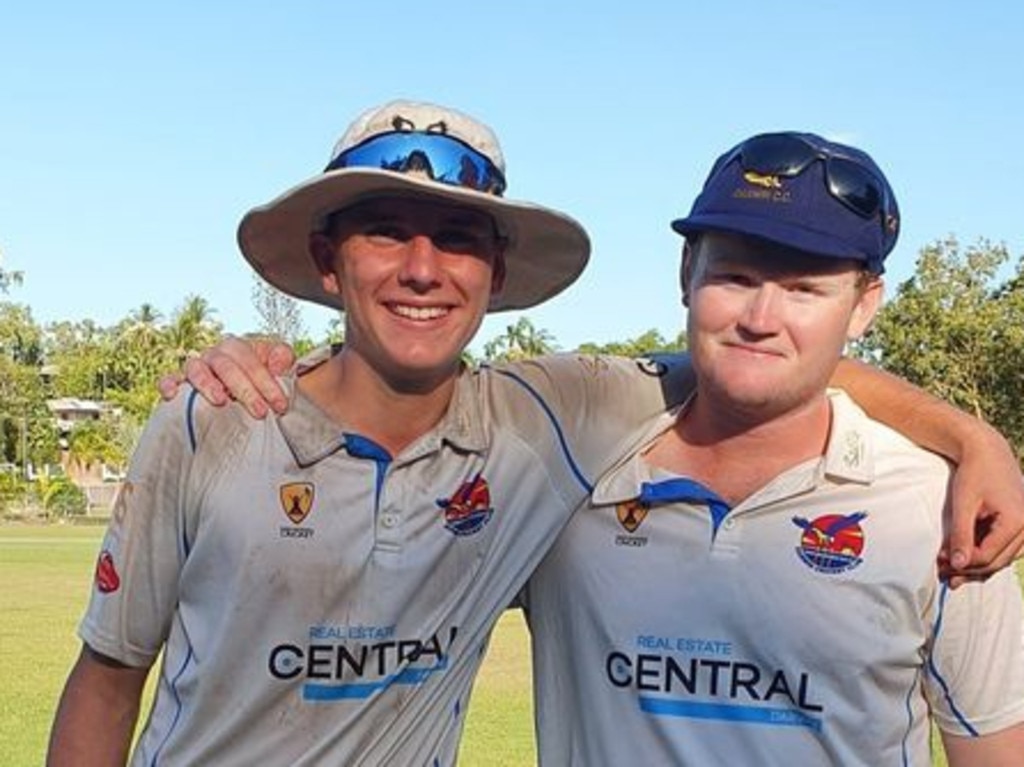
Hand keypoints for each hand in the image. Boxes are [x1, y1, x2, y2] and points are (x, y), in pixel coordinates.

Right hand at [156, 335, 295, 417]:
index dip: (266, 383)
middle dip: (245, 390)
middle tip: (260, 412)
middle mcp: (214, 355)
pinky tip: (173, 396)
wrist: (245, 388)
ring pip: (196, 369)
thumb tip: (278, 363)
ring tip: (221, 401)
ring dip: (208, 384)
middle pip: (225, 366)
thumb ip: (283, 357)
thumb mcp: (278, 365)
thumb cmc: (261, 376)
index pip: (250, 361)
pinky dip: (169, 385)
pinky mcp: (180, 384)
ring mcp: (196, 368)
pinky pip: (169, 380)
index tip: (280, 405)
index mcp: (237, 348)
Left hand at [940, 424, 1023, 585]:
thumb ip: (961, 535)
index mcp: (1017, 522)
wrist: (987, 451)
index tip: (941, 565)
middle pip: (997, 562)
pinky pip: (1003, 549)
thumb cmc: (975, 472)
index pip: (988, 556)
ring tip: (949, 572)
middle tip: (943, 575)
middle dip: (969, 570)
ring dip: (976, 566)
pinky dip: (984, 555)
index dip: (963, 564)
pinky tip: (963, 561)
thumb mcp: (964, 504)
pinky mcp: (1019, 527)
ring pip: (1002, 559)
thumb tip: (957, 565)